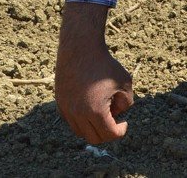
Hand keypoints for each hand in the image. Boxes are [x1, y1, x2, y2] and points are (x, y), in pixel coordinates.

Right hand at [55, 2, 133, 143]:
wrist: (80, 48)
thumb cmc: (104, 64)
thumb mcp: (124, 82)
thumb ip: (126, 103)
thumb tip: (117, 114)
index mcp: (95, 111)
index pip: (109, 135)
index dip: (120, 131)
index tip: (124, 123)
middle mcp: (78, 114)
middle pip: (93, 138)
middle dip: (106, 133)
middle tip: (114, 120)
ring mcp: (66, 109)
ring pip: (80, 131)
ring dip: (92, 127)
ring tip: (102, 110)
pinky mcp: (59, 103)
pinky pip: (71, 121)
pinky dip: (81, 120)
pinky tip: (90, 105)